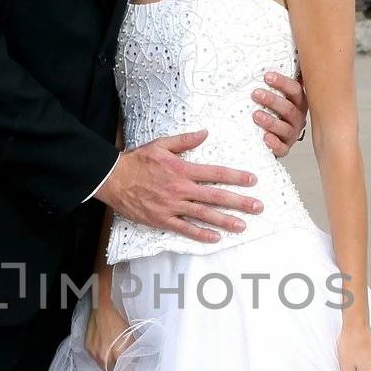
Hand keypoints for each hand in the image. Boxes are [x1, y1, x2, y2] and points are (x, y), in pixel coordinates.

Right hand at [85, 298, 135, 370]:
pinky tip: (106, 353)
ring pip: (103, 368)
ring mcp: (95, 353)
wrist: (102, 309)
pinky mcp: (88, 349)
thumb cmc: (118, 320)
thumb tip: (137, 361)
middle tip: (124, 370)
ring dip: (110, 367)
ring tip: (115, 362)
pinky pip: (96, 359)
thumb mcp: (131, 336)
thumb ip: (133, 351)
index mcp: (118, 353)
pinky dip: (101, 359)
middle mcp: (105, 356)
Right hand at [97, 129, 263, 244]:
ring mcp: (172, 206)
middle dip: (239, 202)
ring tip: (243, 226)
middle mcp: (181, 189)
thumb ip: (185, 141)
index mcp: (182, 169)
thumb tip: (205, 133)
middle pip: (215, 196)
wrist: (113, 179)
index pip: (215, 173)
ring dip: (225, 220)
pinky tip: (215, 238)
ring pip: (204, 214)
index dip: (236, 177)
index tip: (252, 181)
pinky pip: (185, 229)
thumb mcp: (161, 145)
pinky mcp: (162, 219)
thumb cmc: (137, 161)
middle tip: (258, 207)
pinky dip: (200, 234)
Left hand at [252, 70, 307, 154]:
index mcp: (297, 103)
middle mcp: (297, 118)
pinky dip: (274, 144)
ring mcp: (291, 134)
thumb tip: (261, 62)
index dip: (282, 83)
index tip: (267, 76)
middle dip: (272, 100)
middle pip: (289, 109)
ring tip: (255, 115)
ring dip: (270, 121)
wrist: (268, 137)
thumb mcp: (274, 96)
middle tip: (256, 94)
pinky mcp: (284, 149)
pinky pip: (282, 148)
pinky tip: (265, 138)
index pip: (295, 90)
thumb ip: (272, 84)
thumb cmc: (271, 112)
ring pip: (285, 128)